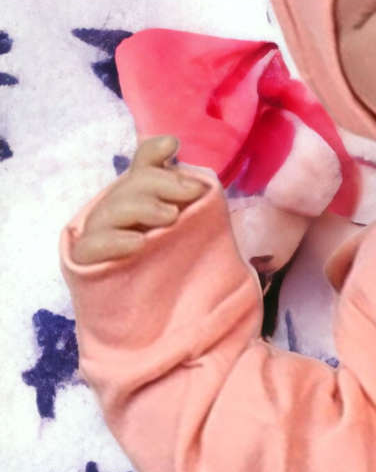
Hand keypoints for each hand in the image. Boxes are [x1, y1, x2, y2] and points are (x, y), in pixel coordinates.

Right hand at [73, 135, 209, 264]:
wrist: (162, 325)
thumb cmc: (175, 273)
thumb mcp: (189, 232)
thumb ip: (182, 197)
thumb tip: (175, 149)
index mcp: (138, 203)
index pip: (139, 170)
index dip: (152, 155)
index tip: (173, 146)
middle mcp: (114, 214)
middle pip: (129, 187)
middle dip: (161, 183)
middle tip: (193, 193)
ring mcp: (98, 238)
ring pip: (112, 211)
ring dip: (143, 208)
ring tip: (171, 217)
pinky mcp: (86, 266)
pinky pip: (92, 248)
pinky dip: (115, 242)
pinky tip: (138, 243)